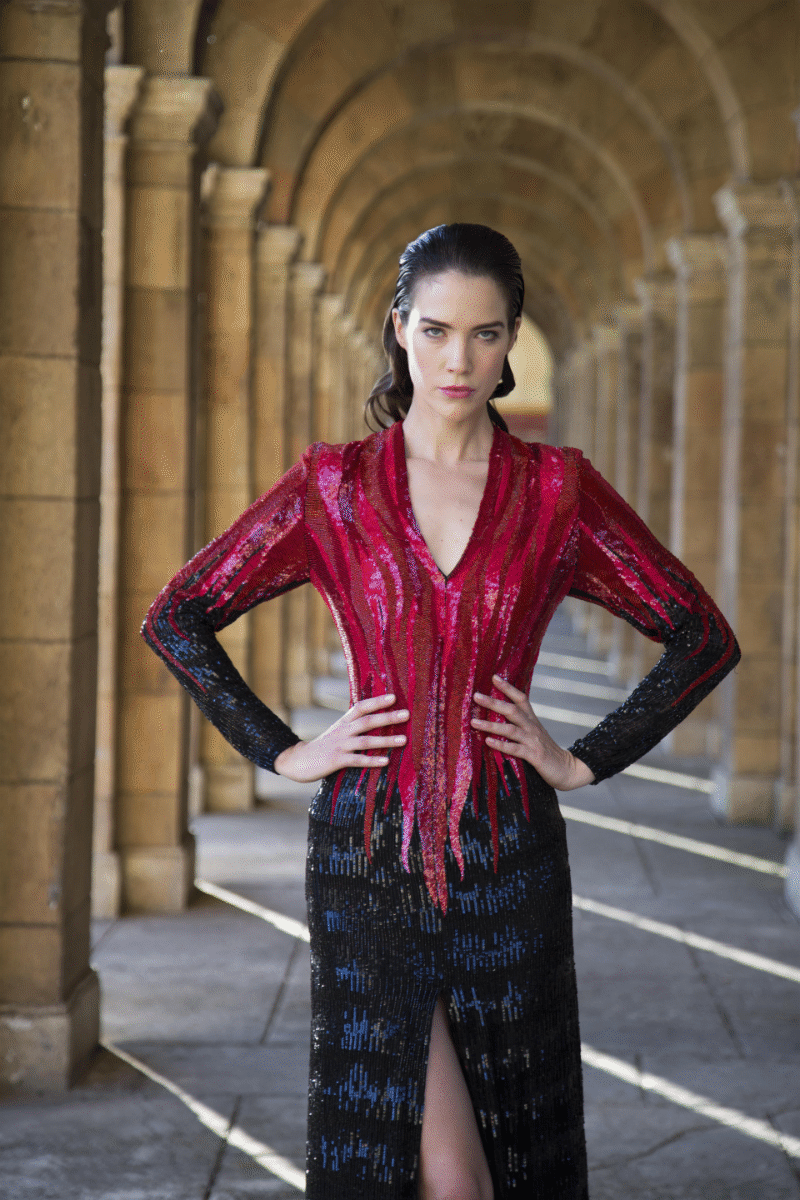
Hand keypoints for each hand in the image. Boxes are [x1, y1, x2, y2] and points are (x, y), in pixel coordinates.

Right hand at [273, 694, 408, 782]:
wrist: (297, 761)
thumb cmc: (323, 747)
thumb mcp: (337, 732)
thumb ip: (353, 726)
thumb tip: (374, 720)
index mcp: (343, 723)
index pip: (361, 707)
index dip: (376, 701)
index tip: (393, 697)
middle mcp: (342, 731)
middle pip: (367, 721)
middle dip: (388, 717)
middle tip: (407, 714)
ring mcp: (339, 746)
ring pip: (365, 741)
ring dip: (386, 741)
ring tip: (404, 740)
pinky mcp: (336, 761)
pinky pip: (357, 760)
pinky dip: (372, 761)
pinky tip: (386, 761)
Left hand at [472, 674, 593, 790]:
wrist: (567, 768)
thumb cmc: (546, 751)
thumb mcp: (534, 734)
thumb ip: (520, 724)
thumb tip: (498, 716)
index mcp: (532, 719)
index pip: (520, 698)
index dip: (508, 687)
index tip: (494, 677)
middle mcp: (532, 727)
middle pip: (512, 710)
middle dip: (493, 702)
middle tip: (476, 696)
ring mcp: (533, 741)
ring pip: (510, 729)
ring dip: (491, 725)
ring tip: (474, 722)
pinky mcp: (534, 755)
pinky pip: (515, 749)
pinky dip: (501, 745)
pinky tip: (488, 742)